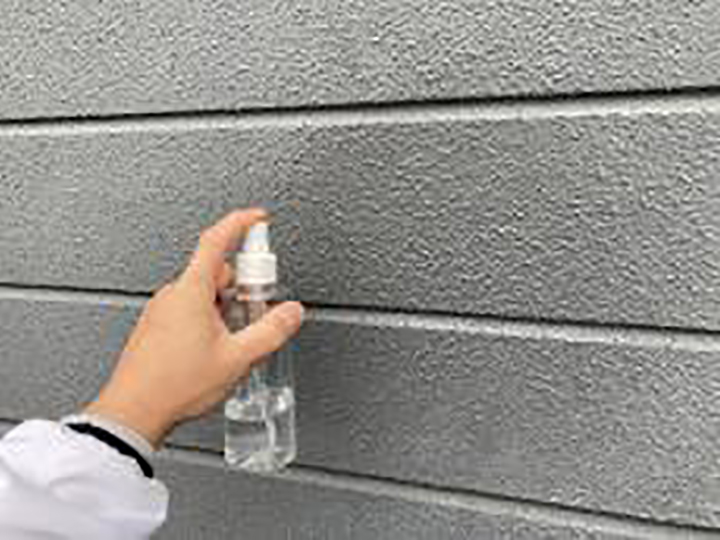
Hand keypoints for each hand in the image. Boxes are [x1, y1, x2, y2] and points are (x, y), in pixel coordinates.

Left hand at [85, 209, 303, 446]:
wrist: (133, 413)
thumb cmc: (176, 384)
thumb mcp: (238, 358)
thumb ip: (271, 331)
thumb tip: (292, 312)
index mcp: (191, 290)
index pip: (216, 240)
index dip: (240, 223)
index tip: (257, 218)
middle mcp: (173, 295)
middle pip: (216, 273)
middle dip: (242, 288)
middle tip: (258, 312)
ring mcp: (161, 312)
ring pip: (204, 294)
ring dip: (226, 308)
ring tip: (234, 343)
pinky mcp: (156, 329)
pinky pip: (189, 310)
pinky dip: (209, 320)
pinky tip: (214, 350)